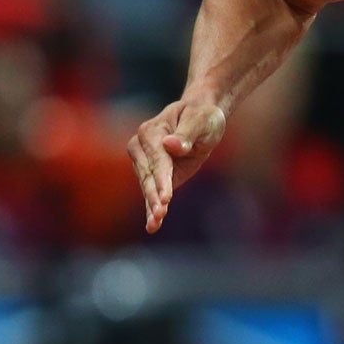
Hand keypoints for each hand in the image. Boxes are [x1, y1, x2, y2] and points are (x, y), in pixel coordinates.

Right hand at [128, 95, 227, 233]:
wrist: (200, 118)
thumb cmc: (202, 117)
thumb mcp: (201, 121)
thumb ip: (186, 134)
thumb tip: (171, 145)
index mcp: (151, 132)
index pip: (157, 159)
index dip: (161, 178)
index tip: (166, 196)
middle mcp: (142, 147)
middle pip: (148, 176)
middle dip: (154, 196)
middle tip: (160, 214)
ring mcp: (144, 162)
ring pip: (147, 187)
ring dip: (151, 206)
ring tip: (155, 224)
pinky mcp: (153, 175)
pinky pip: (151, 193)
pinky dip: (152, 209)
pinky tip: (153, 226)